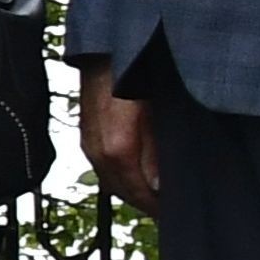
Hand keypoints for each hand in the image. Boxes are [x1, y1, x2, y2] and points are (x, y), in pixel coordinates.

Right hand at [80, 67, 160, 209]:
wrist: (110, 47)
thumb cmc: (138, 74)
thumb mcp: (158, 114)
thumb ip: (157, 151)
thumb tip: (158, 185)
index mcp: (117, 149)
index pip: (138, 192)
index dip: (156, 206)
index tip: (174, 212)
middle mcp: (97, 150)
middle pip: (122, 191)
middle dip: (144, 202)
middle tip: (168, 207)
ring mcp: (88, 142)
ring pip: (111, 180)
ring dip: (132, 189)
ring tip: (155, 193)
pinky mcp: (86, 134)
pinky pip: (103, 165)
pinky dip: (120, 175)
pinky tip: (136, 172)